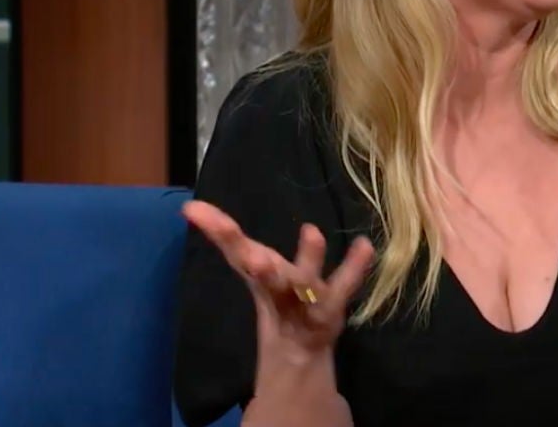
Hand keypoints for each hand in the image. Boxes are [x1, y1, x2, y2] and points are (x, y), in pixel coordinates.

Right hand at [182, 200, 375, 363]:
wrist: (297, 351)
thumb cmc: (276, 296)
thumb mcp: (255, 265)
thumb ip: (233, 240)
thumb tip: (194, 207)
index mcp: (257, 273)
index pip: (234, 248)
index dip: (216, 228)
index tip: (192, 207)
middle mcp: (277, 288)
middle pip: (265, 274)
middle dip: (261, 266)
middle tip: (254, 258)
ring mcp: (305, 302)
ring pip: (302, 284)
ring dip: (306, 262)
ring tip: (313, 233)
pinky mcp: (329, 309)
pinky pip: (344, 286)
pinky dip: (355, 267)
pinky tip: (365, 245)